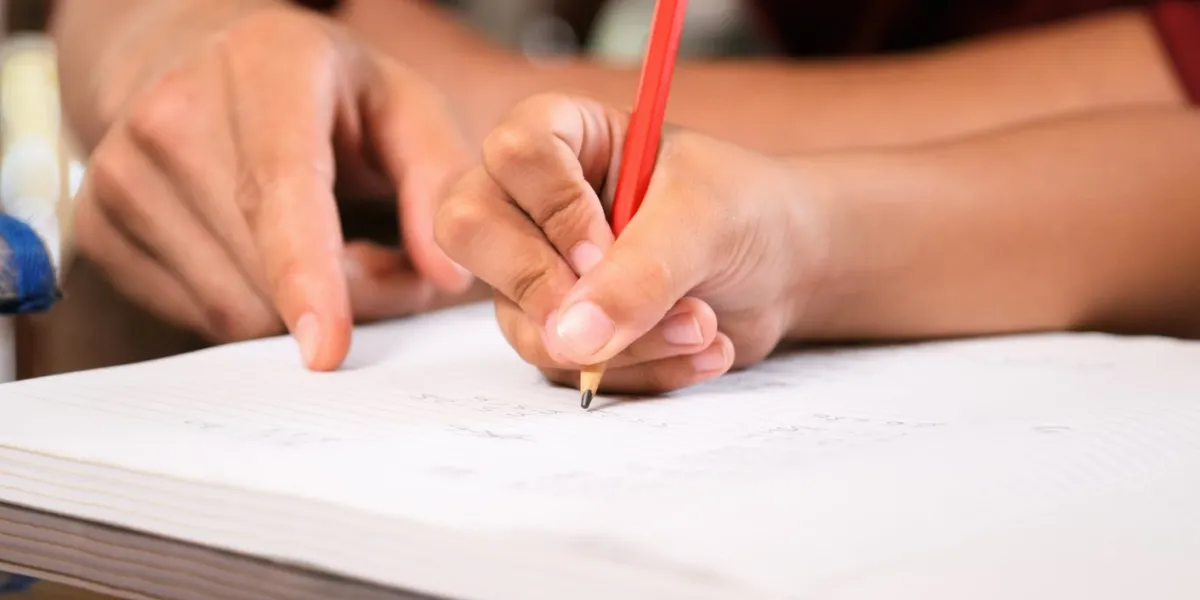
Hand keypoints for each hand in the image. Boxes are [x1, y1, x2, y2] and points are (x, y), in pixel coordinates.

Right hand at [73, 4, 473, 370]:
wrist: (191, 58)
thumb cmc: (316, 86)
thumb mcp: (399, 102)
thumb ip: (437, 179)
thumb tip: (448, 277)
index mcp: (262, 67)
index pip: (279, 186)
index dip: (306, 274)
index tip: (325, 349)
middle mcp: (172, 114)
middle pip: (265, 270)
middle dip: (349, 296)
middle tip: (389, 263)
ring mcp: (120, 172)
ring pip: (233, 307)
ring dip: (302, 308)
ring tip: (334, 253)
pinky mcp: (98, 226)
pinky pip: (198, 315)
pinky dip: (255, 308)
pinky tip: (273, 261)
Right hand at [435, 95, 829, 392]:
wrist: (783, 269)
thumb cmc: (745, 211)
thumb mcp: (704, 223)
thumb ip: (640, 273)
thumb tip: (570, 339)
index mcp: (563, 134)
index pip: (515, 153)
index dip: (556, 208)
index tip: (611, 245)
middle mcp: (531, 199)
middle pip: (471, 229)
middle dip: (548, 286)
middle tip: (618, 313)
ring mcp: (536, 268)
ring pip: (523, 319)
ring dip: (623, 342)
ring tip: (704, 327)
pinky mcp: (558, 328)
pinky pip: (566, 366)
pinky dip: (639, 370)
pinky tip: (700, 350)